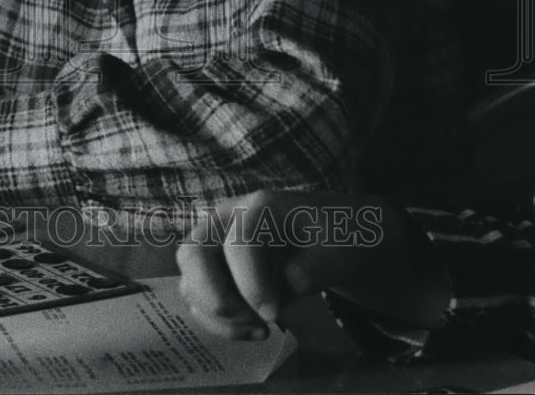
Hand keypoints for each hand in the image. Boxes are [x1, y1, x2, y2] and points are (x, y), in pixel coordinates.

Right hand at [176, 191, 449, 338]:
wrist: (343, 238)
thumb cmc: (342, 237)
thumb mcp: (345, 248)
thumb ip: (317, 265)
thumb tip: (287, 284)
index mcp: (261, 206)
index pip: (239, 241)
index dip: (251, 284)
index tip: (275, 315)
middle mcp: (229, 218)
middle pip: (193, 253)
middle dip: (216, 297)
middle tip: (255, 320)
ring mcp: (218, 242)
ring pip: (189, 278)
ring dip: (217, 314)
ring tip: (259, 328)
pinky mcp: (216, 267)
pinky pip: (198, 297)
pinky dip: (219, 321)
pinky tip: (254, 328)